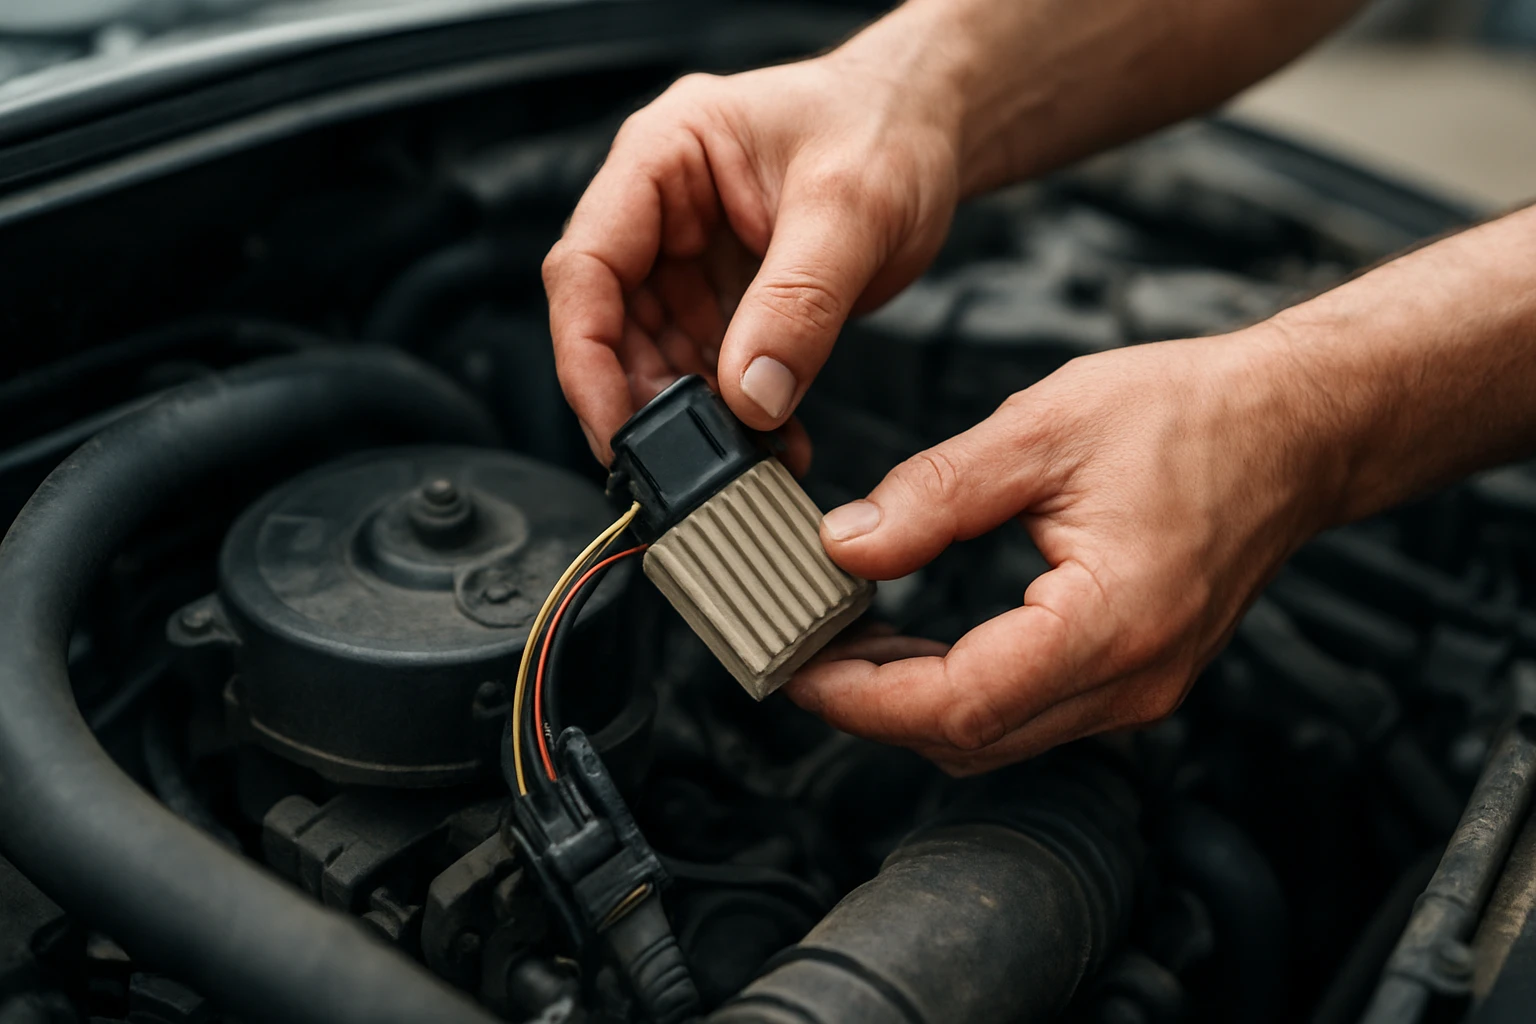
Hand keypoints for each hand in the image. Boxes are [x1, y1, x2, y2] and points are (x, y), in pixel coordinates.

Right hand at [544, 44, 963, 466]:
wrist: (935, 129)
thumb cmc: (889, 126)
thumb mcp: (853, 206)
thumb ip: (798, 302)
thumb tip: (750, 396)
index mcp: (663, 156)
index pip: (587, 266)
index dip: (586, 356)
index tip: (615, 427)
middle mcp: (661, 210)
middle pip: (610, 322)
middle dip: (643, 398)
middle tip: (686, 463)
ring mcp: (690, 257)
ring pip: (655, 356)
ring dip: (692, 416)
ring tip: (745, 457)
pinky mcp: (727, 297)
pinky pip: (710, 367)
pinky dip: (734, 412)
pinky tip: (772, 440)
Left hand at [787, 329, 1341, 774]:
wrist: (1294, 426)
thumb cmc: (1191, 416)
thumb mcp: (1043, 430)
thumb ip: (934, 494)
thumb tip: (844, 544)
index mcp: (1110, 625)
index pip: (956, 706)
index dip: (861, 699)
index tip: (796, 668)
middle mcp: (1131, 681)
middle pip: (968, 740)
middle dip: (870, 708)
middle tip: (802, 650)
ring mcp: (1140, 689)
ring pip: (996, 737)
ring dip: (912, 704)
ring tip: (848, 641)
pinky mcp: (1136, 676)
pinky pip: (1029, 713)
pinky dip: (962, 690)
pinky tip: (917, 642)